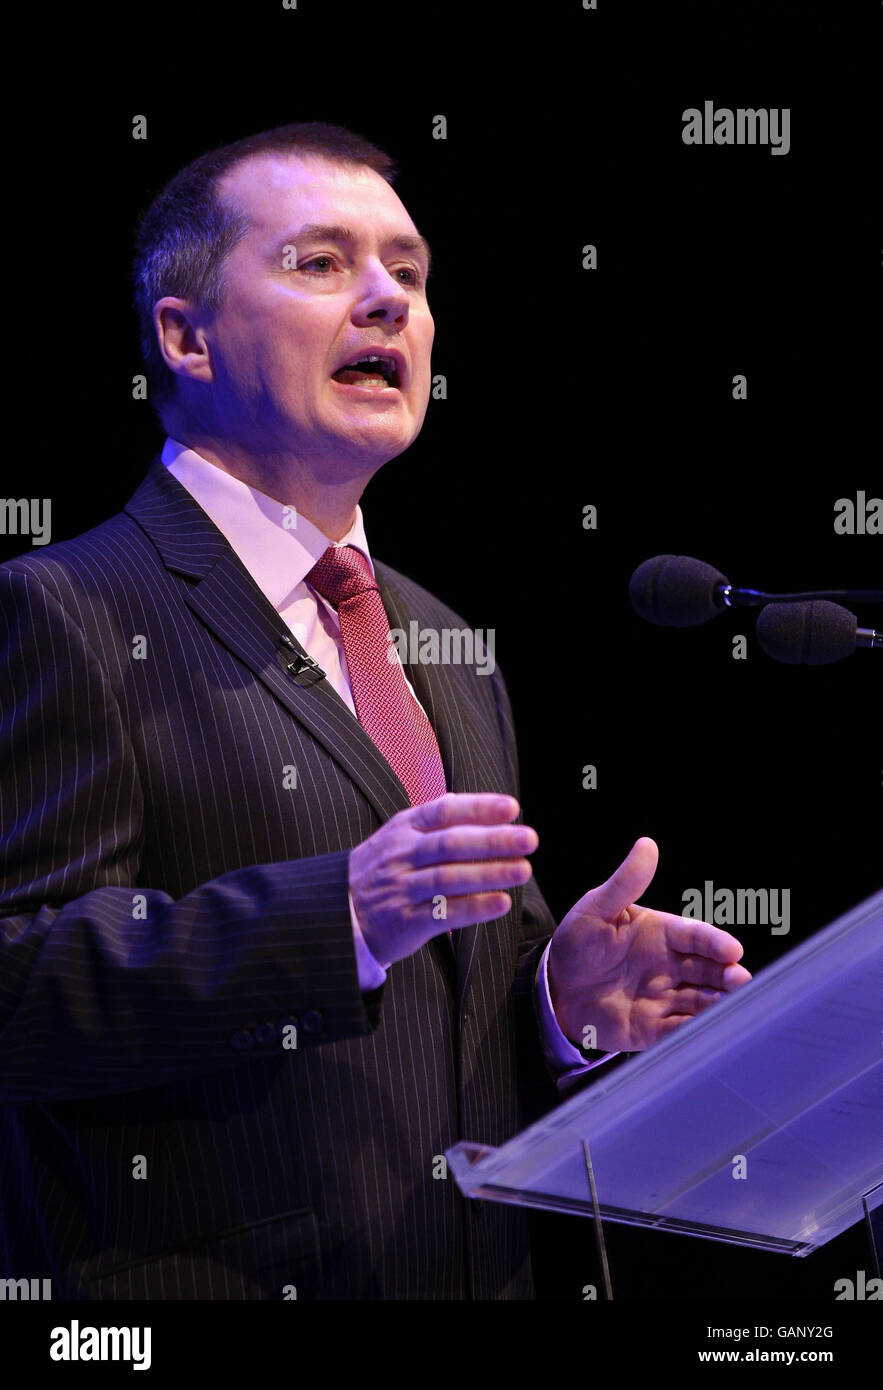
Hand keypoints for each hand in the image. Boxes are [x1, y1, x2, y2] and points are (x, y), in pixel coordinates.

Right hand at [348, 792, 537, 967]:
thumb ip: (435, 822)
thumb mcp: (397, 837)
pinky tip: (501, 903)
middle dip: (493, 841)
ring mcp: (401, 889)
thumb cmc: (379, 871)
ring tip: (523, 870)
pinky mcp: (404, 922)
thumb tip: (483, 807)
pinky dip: (474, 908)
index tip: (512, 808)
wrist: (335, 913)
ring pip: (448, 877)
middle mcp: (401, 856)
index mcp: (403, 829)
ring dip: (490, 873)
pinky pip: (443, 913)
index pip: (443, 811)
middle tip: (529, 839)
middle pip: (451, 843)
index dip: (478, 808)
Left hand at [548, 837, 751, 1051]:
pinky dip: (696, 1031)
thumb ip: (625, 883)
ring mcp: (666, 997)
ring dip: (718, 1004)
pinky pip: (680, 1030)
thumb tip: (647, 844)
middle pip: (708, 970)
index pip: (696, 936)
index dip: (715, 942)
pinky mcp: (654, 1028)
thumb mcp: (596, 909)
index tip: (732, 949)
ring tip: (733, 1007)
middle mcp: (671, 965)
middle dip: (727, 975)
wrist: (555, 989)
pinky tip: (706, 1031)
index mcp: (662, 933)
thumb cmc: (578, 942)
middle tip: (741, 980)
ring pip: (701, 1000)